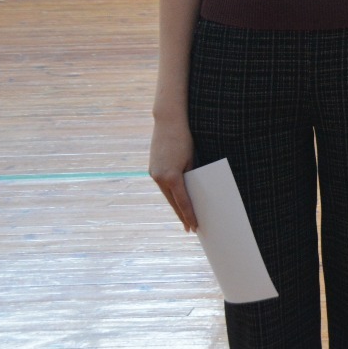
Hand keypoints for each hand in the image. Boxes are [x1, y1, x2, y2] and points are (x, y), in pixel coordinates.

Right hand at [149, 114, 197, 230]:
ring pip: (167, 194)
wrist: (169, 120)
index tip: (194, 226)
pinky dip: (170, 194)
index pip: (182, 201)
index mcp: (171, 177)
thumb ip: (191, 176)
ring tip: (184, 218)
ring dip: (175, 205)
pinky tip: (176, 199)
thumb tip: (193, 191)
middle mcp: (159, 178)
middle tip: (191, 228)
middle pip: (173, 202)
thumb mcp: (192, 159)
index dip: (189, 215)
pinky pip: (163, 185)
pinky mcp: (152, 169)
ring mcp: (154, 173)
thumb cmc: (185, 138)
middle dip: (182, 215)